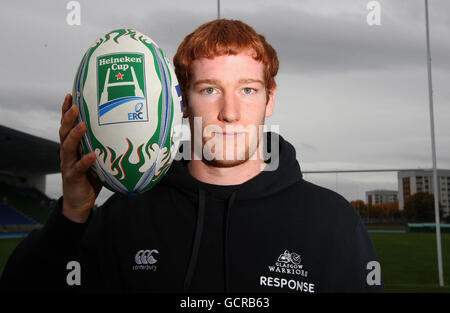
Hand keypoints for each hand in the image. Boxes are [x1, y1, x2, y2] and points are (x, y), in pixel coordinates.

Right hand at [59, 94, 101, 222]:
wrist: (79, 202)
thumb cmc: (90, 177)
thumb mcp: (97, 158)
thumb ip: (104, 146)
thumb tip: (127, 131)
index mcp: (73, 146)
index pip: (67, 125)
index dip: (67, 110)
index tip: (71, 95)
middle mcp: (67, 153)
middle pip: (64, 131)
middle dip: (68, 117)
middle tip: (74, 104)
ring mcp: (68, 164)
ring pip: (67, 147)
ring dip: (74, 135)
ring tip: (81, 124)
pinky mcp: (72, 177)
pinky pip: (79, 168)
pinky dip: (85, 161)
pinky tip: (92, 155)